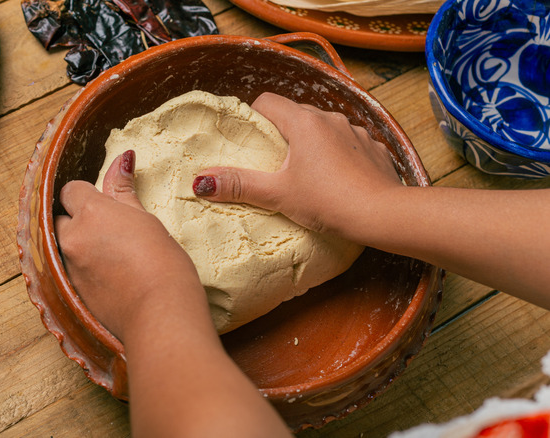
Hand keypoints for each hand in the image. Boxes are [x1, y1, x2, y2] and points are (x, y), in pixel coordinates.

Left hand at [54, 150, 205, 339]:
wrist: (160, 315)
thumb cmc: (163, 264)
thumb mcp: (146, 220)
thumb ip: (124, 191)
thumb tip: (122, 159)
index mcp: (91, 212)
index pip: (71, 190)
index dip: (87, 194)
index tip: (106, 205)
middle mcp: (72, 237)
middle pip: (59, 218)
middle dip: (76, 221)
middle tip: (107, 231)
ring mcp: (68, 267)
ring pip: (62, 246)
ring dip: (77, 245)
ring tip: (108, 255)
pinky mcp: (71, 292)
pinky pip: (67, 271)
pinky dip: (81, 268)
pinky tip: (106, 275)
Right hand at [192, 92, 401, 238]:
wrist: (382, 215)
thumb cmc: (327, 202)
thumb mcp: (277, 195)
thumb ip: (239, 185)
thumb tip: (201, 181)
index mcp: (303, 122)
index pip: (268, 101)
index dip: (254, 117)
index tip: (249, 140)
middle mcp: (330, 118)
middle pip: (296, 114)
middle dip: (282, 133)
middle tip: (272, 162)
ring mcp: (356, 131)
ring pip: (324, 128)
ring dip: (312, 143)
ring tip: (306, 173)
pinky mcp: (374, 148)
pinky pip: (349, 143)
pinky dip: (339, 155)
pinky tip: (337, 179)